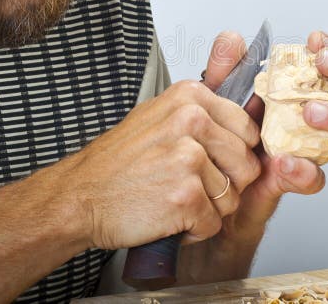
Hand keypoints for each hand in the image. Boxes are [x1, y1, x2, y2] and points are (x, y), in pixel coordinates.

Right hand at [63, 79, 261, 248]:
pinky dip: (193, 231)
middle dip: (225, 186)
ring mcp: (189, 157)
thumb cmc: (120, 162)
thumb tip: (248, 120)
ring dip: (207, 210)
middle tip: (188, 186)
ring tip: (173, 199)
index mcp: (192, 97)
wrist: (79, 197)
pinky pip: (213, 223)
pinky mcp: (186, 195)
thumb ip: (204, 115)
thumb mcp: (160, 117)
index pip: (248, 131)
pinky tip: (167, 217)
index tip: (212, 164)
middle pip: (247, 166)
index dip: (234, 156)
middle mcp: (193, 120)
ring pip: (232, 198)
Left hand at [201, 30, 327, 237]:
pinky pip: (316, 176)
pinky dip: (303, 169)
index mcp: (305, 84)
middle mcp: (321, 111)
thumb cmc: (227, 130)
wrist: (215, 180)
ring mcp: (316, 144)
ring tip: (310, 113)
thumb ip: (225, 66)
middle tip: (325, 65)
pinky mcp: (301, 177)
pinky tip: (283, 161)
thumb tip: (233, 39)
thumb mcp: (219, 93)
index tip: (313, 42)